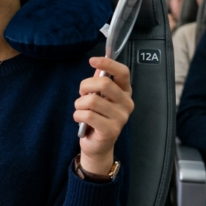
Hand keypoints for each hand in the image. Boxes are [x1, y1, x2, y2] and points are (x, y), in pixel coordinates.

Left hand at [73, 57, 133, 174]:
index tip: (92, 60)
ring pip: (93, 100)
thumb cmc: (97, 117)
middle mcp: (127, 103)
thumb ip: (99, 82)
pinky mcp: (111, 130)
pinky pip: (88, 115)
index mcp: (125, 92)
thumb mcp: (99, 97)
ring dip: (79, 104)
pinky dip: (78, 115)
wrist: (97, 145)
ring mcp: (121, 118)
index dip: (108, 64)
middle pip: (105, 83)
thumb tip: (97, 67)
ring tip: (80, 109)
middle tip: (81, 93)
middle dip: (85, 86)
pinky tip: (80, 119)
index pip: (123, 72)